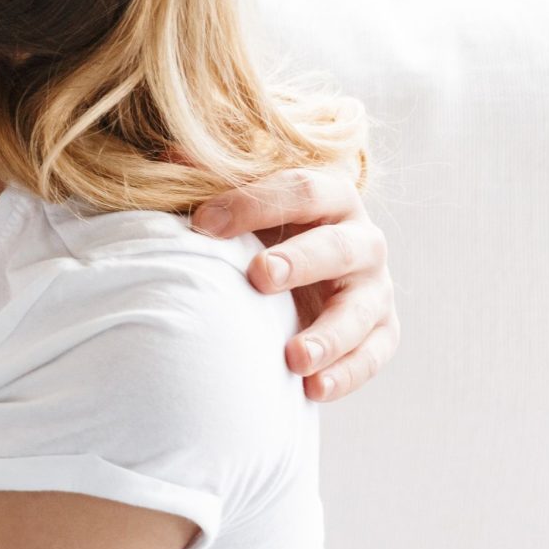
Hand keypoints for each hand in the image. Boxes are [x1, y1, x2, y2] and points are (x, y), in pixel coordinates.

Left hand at [191, 168, 398, 401]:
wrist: (299, 282)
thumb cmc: (262, 236)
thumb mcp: (241, 208)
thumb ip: (208, 182)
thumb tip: (168, 158)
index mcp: (328, 199)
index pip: (301, 191)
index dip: (253, 204)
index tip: (201, 224)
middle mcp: (360, 239)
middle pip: (337, 246)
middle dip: (299, 261)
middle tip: (259, 276)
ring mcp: (374, 288)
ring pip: (361, 309)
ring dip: (329, 334)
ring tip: (293, 357)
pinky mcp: (380, 331)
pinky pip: (373, 355)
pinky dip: (347, 374)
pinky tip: (313, 390)